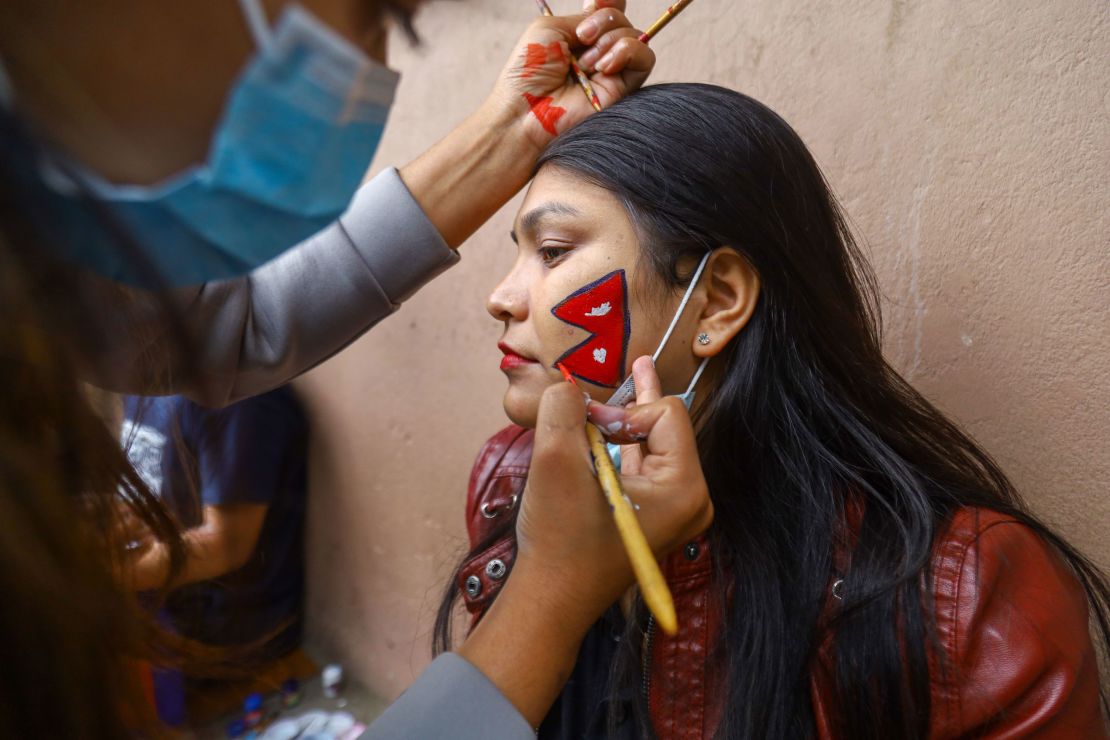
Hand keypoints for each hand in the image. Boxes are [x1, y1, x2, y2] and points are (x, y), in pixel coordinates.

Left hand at [487, 0, 654, 149]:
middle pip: (622, 20)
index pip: (608, 10)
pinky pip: (645, 58)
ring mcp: (612, 71)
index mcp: (579, 37)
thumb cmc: (528, 72)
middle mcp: (598, 52)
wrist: (527, 110)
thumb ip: (583, 17)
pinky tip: (604, 67)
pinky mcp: (623, 89)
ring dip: (610, 41)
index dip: (607, 3)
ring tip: (586, 63)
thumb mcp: (550, 28)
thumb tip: (607, 9)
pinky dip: (627, 52)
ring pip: (635, 36)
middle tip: (582, 39)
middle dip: (604, 21)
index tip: (595, 3)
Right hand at [514, 355, 712, 632]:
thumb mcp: (556, 460)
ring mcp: (672, 512)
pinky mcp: (651, 517)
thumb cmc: (560, 539)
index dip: (623, 409)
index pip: (665, 414)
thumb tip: (568, 383)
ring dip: (626, 421)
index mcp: (684, 488)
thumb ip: (563, 407)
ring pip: (653, 444)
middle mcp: (689, 500)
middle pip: (664, 427)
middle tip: (640, 361)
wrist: (550, 600)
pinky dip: (621, 445)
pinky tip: (608, 424)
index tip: (586, 427)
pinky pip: (643, 466)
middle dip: (631, 406)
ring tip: (638, 373)